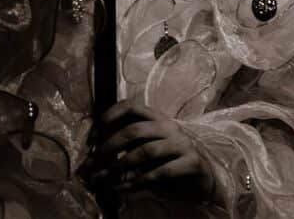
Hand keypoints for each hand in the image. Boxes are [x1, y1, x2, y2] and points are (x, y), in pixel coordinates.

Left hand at [88, 99, 217, 202]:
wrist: (202, 179)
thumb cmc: (167, 162)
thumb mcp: (145, 149)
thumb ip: (126, 147)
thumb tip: (92, 157)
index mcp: (156, 117)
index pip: (129, 106)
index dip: (108, 117)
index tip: (92, 138)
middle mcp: (169, 126)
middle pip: (134, 130)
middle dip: (110, 146)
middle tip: (95, 162)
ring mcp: (182, 143)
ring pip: (145, 151)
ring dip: (121, 166)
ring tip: (107, 179)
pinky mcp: (191, 162)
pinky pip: (161, 172)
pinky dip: (139, 181)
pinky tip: (126, 188)